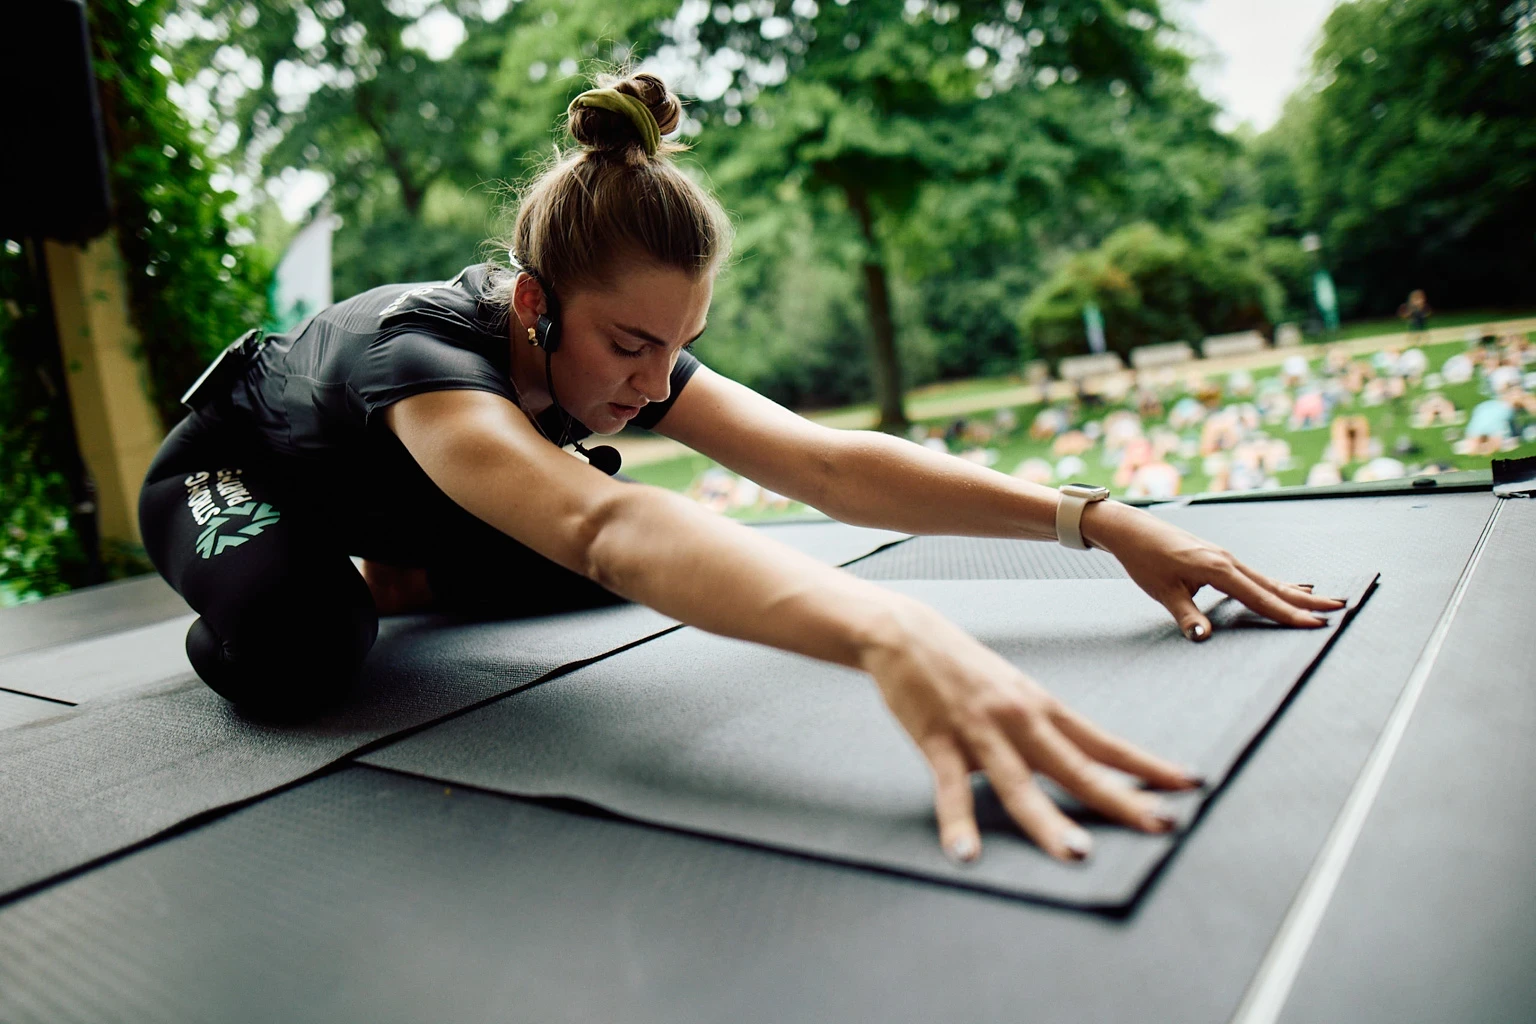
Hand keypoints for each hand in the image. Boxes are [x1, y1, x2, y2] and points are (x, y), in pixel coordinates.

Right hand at [863, 600, 1201, 863]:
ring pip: (1019, 785)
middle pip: (1077, 767)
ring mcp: (980, 732)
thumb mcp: (1013, 689)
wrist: (905, 634)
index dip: (1148, 766)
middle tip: (1160, 826)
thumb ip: (1040, 725)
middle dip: (1121, 800)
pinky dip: (958, 823)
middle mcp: (1020, 720)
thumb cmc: (961, 666)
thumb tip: (1075, 756)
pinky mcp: (939, 741)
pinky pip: (951, 790)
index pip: (1105, 743)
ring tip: (1077, 853)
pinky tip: (967, 854)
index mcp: (1042, 707)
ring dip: (1049, 822)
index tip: (1190, 783)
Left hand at [1083, 501, 1346, 640]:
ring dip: (1296, 592)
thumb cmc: (1145, 559)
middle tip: (1339, 609)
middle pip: (1273, 585)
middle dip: (1306, 600)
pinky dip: (1276, 582)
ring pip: (1267, 579)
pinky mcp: (1219, 558)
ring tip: (1324, 599)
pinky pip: (1255, 574)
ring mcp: (1225, 557)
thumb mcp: (1162, 592)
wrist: (1132, 530)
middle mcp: (1228, 560)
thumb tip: (1203, 637)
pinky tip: (1290, 586)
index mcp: (1218, 569)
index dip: (1287, 614)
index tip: (1315, 625)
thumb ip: (1186, 616)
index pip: (1259, 598)